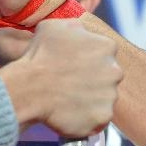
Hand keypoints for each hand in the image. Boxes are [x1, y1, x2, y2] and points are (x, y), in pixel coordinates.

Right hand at [0, 19, 121, 137]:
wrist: (30, 87)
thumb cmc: (39, 55)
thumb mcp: (54, 26)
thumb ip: (75, 28)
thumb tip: (80, 32)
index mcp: (107, 46)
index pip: (104, 54)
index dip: (86, 60)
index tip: (72, 66)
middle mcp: (114, 71)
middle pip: (107, 77)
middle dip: (92, 80)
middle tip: (70, 83)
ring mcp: (110, 96)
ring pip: (103, 99)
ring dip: (89, 99)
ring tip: (66, 99)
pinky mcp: (103, 117)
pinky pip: (97, 119)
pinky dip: (85, 118)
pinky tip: (68, 113)